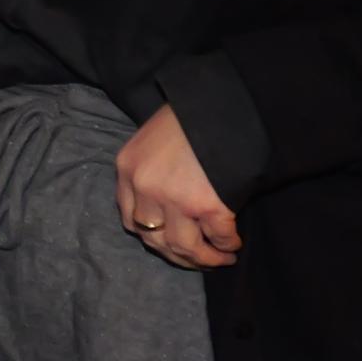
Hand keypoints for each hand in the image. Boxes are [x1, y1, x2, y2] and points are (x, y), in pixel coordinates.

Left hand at [116, 104, 241, 268]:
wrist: (222, 101)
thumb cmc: (191, 115)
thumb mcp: (154, 138)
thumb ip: (152, 171)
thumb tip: (166, 207)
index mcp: (127, 168)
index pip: (129, 218)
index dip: (150, 236)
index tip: (167, 243)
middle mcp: (144, 187)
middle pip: (154, 239)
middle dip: (178, 255)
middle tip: (198, 259)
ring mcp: (173, 198)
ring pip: (183, 247)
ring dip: (204, 260)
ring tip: (221, 260)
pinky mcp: (206, 205)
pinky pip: (218, 237)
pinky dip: (227, 245)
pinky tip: (234, 244)